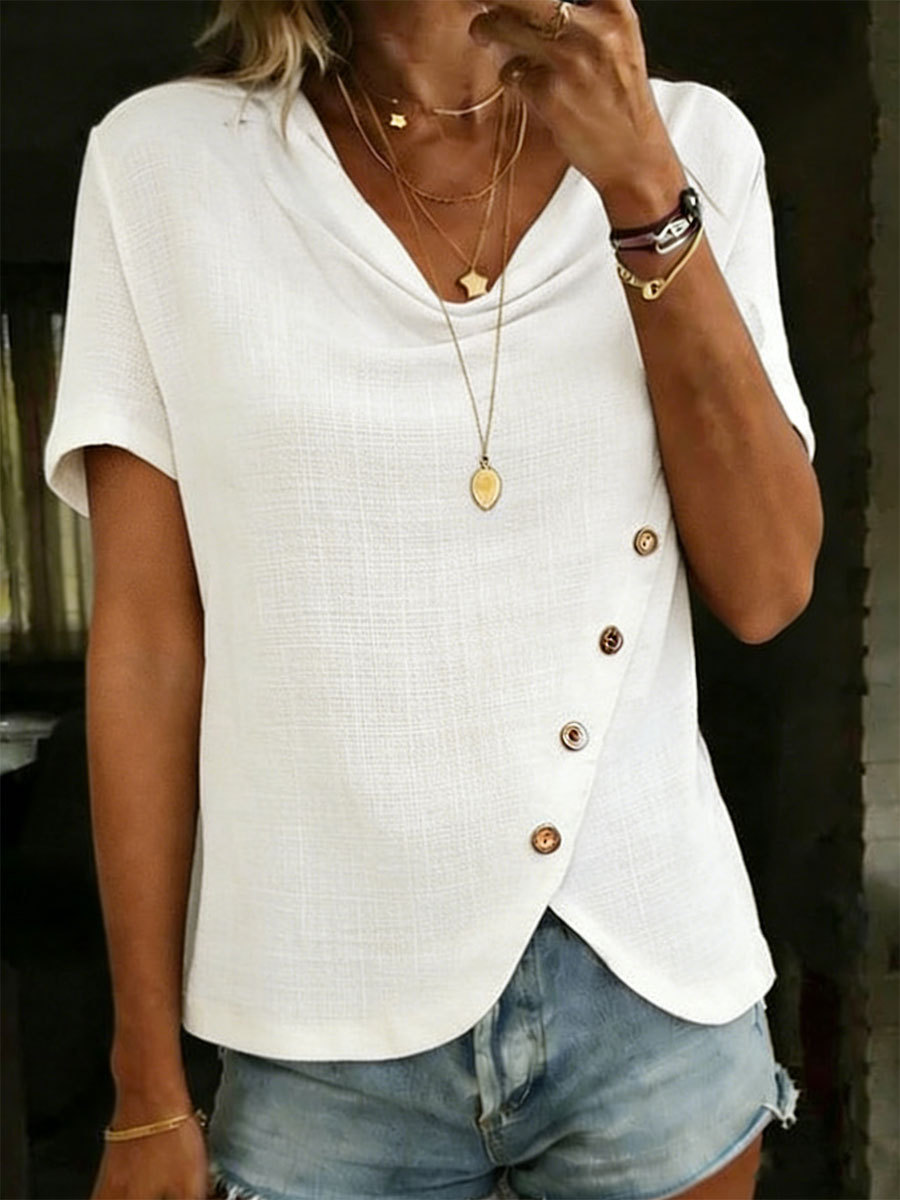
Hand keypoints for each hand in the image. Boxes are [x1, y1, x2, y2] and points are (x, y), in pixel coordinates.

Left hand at [468, 0, 686, 221]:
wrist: (634, 157)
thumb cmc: (620, 101)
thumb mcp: (618, 42)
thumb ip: (585, 15)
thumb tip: (528, 6)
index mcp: (616, 10)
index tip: (517, 2)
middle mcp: (595, 29)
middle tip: (483, 3)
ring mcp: (570, 60)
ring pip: (507, 25)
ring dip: (487, 28)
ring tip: (484, 32)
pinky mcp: (550, 93)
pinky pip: (512, 71)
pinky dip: (512, 76)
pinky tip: (528, 85)